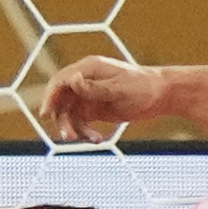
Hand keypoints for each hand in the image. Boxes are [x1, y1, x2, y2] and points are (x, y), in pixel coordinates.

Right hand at [41, 58, 169, 142]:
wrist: (162, 95)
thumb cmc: (143, 87)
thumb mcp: (119, 88)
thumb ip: (94, 87)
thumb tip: (72, 80)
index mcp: (89, 69)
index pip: (61, 81)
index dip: (50, 96)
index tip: (46, 114)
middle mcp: (85, 81)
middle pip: (61, 100)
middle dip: (62, 118)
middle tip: (68, 136)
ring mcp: (89, 96)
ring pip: (69, 114)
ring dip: (74, 128)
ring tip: (88, 140)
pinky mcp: (95, 109)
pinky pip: (81, 123)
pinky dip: (85, 132)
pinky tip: (97, 139)